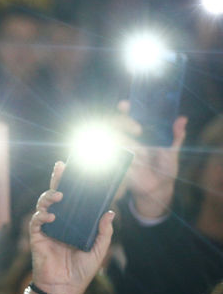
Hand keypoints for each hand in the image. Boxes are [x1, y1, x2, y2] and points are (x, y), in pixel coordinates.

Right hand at [29, 162, 114, 293]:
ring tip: (59, 196)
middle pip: (55, 195)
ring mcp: (47, 228)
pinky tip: (51, 217)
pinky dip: (42, 216)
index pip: (72, 199)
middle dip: (57, 180)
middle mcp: (59, 222)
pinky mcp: (37, 236)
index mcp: (73, 223)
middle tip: (61, 167)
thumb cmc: (82, 271)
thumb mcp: (99, 250)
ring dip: (49, 197)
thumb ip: (104, 231)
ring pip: (44, 204)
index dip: (71, 184)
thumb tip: (110, 211)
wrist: (65, 288)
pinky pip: (36, 221)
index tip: (74, 168)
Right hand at [115, 101, 186, 217]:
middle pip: (114, 123)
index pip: (126, 116)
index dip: (123, 109)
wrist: (158, 189)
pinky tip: (130, 162)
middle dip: (123, 121)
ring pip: (111, 137)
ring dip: (123, 141)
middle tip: (138, 129)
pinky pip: (110, 156)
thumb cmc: (165, 168)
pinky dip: (119, 157)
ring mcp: (118, 151)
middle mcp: (126, 139)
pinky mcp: (114, 163)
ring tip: (138, 152)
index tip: (125, 104)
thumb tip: (183, 119)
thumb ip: (176, 135)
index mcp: (139, 134)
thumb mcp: (173, 151)